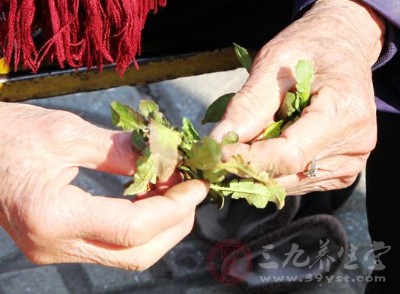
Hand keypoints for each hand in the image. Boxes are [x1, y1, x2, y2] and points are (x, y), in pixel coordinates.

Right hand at [0, 102, 207, 269]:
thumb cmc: (8, 135)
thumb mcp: (67, 133)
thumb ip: (121, 150)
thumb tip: (166, 160)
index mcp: (52, 216)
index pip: (133, 229)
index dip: (173, 208)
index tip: (196, 186)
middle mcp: (53, 246)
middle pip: (136, 254)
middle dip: (175, 224)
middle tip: (192, 191)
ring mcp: (55, 251)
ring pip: (127, 256)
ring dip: (161, 227)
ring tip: (175, 193)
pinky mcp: (58, 245)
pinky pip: (112, 246)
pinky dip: (139, 227)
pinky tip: (150, 200)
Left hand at [211, 0, 384, 194]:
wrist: (343, 47)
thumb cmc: (309, 47)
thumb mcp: (273, 61)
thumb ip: (249, 104)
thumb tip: (220, 140)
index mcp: (343, 110)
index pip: (288, 155)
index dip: (247, 158)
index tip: (217, 151)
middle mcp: (354, 143)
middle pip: (287, 173)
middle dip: (249, 164)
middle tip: (225, 147)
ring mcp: (351, 161)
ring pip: (289, 183)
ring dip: (261, 168)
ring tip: (253, 139)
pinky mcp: (343, 170)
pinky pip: (298, 181)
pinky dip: (277, 169)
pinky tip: (273, 144)